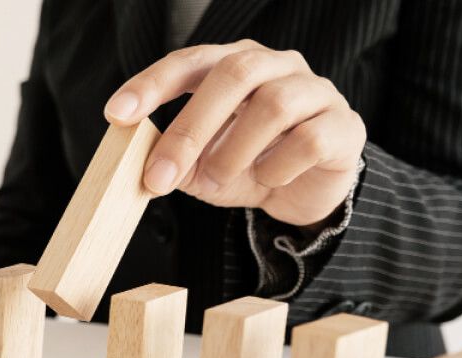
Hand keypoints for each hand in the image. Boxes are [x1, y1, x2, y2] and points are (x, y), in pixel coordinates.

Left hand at [104, 39, 364, 226]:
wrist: (306, 191)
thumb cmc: (248, 167)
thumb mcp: (202, 168)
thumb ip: (177, 161)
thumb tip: (148, 168)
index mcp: (235, 64)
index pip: (190, 62)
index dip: (152, 85)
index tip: (116, 115)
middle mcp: (277, 66)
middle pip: (234, 74)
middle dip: (190, 128)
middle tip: (159, 176)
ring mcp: (315, 91)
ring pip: (274, 105)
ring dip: (235, 151)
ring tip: (218, 180)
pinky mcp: (344, 126)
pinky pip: (309, 140)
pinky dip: (279, 167)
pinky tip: (269, 180)